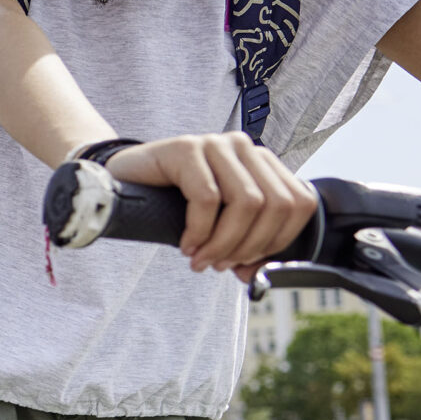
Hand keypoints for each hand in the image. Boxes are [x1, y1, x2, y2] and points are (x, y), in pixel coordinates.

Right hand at [102, 133, 315, 280]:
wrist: (121, 180)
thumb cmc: (172, 204)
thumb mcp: (218, 223)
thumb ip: (243, 241)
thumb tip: (258, 275)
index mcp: (263, 162)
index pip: (300, 203)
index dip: (280, 241)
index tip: (247, 264)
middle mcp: (245, 147)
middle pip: (276, 205)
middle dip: (250, 245)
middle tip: (221, 265)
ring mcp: (216, 144)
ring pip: (246, 202)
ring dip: (225, 242)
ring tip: (202, 260)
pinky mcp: (187, 148)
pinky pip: (207, 198)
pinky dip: (200, 231)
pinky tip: (186, 245)